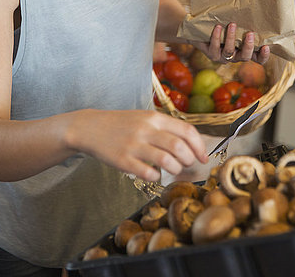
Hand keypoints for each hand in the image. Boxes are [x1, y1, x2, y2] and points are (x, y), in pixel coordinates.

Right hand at [68, 109, 207, 181]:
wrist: (91, 127)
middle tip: (186, 164)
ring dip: (175, 169)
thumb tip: (191, 143)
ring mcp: (134, 145)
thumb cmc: (122, 124)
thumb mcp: (144, 117)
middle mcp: (146, 129)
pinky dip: (156, 177)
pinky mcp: (123, 160)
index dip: (199, 146)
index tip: (203, 158)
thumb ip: (165, 127)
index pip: (186, 131)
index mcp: (154, 118)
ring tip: (172, 170)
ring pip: (166, 160)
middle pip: (179, 146)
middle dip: (188, 160)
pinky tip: (154, 174)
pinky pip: (148, 173)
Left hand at [191, 23, 269, 64]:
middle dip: (248, 46)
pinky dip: (217, 36)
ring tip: (232, 24)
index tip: (266, 46)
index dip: (263, 56)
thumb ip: (246, 21)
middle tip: (250, 33)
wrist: (203, 30)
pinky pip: (215, 48)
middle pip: (245, 57)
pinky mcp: (211, 54)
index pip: (258, 59)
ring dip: (231, 38)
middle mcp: (235, 56)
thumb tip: (255, 5)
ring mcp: (223, 57)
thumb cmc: (225, 24)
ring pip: (229, 52)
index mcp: (244, 51)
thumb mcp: (237, 24)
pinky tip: (218, 26)